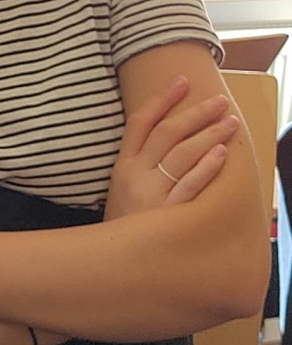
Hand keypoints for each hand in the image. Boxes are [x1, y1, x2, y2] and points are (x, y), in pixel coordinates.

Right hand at [105, 77, 237, 221]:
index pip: (140, 122)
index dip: (161, 99)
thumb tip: (170, 136)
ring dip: (209, 135)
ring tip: (229, 123)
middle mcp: (135, 175)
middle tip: (219, 102)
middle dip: (195, 113)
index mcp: (122, 166)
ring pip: (182, 154)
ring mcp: (151, 194)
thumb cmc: (127, 223)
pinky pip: (190, 185)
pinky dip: (207, 167)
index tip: (182, 81)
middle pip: (166, 133)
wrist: (115, 263)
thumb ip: (140, 163)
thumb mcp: (122, 188)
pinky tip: (222, 154)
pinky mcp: (168, 214)